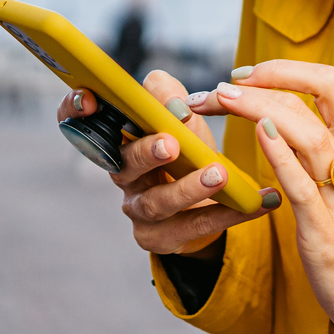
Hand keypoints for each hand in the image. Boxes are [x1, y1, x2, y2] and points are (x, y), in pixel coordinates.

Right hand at [57, 70, 270, 260]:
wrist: (201, 206)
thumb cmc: (186, 152)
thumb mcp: (181, 120)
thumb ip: (169, 99)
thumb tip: (166, 94)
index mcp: (118, 139)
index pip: (79, 122)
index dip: (75, 110)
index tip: (90, 99)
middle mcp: (121, 175)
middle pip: (125, 164)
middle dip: (148, 152)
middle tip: (172, 143)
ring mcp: (138, 210)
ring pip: (159, 202)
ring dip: (190, 187)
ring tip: (220, 173)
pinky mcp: (158, 239)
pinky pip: (194, 226)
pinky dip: (229, 213)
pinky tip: (258, 203)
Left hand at [187, 61, 333, 333]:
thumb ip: (314, 151)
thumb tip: (275, 120)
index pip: (329, 83)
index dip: (284, 70)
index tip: (244, 74)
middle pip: (309, 101)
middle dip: (258, 86)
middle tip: (215, 89)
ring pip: (306, 133)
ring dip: (259, 109)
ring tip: (222, 99)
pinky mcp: (324, 231)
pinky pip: (302, 185)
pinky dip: (280, 155)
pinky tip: (258, 134)